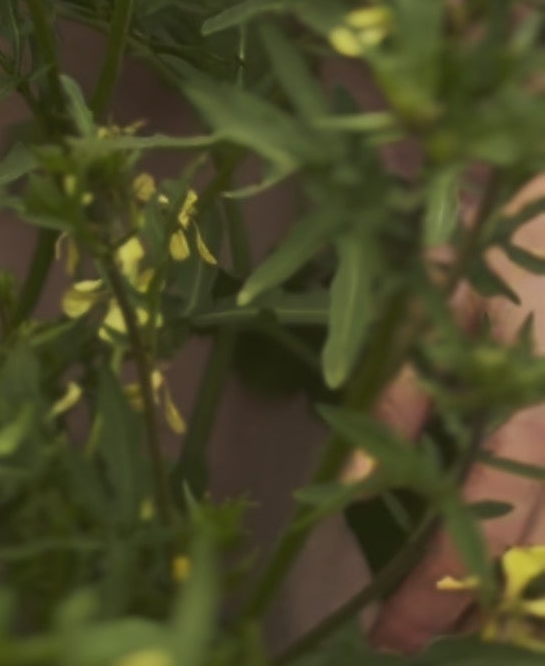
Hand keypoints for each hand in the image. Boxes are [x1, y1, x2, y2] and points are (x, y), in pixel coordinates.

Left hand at [369, 237, 544, 651]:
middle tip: (419, 636)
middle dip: (481, 613)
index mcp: (532, 414)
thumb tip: (360, 478)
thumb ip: (400, 394)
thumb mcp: (432, 308)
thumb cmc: (493, 258)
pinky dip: (540, 556)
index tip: (391, 633)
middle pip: (540, 564)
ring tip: (459, 613)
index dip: (437, 592)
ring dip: (521, 596)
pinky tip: (509, 572)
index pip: (486, 532)